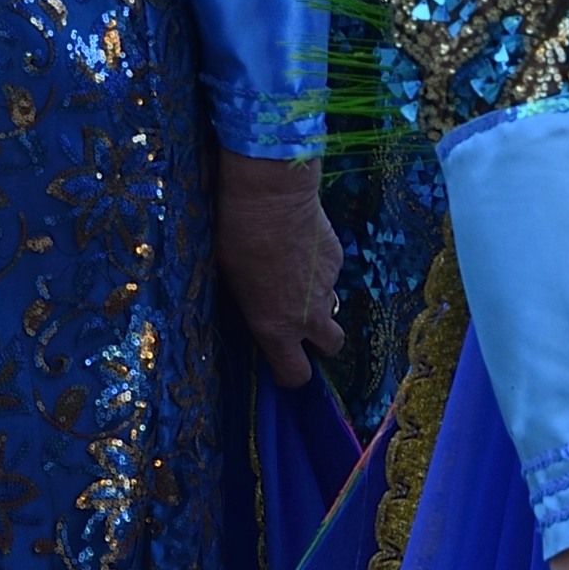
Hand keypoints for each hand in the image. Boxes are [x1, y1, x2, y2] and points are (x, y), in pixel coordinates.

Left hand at [214, 153, 341, 388]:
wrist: (270, 194)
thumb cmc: (235, 237)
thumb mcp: (231, 281)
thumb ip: (251, 307)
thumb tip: (255, 310)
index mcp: (275, 328)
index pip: (295, 375)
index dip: (291, 372)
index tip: (282, 360)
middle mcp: (308, 315)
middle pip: (332, 346)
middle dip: (320, 341)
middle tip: (300, 322)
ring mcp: (328, 286)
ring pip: (332, 305)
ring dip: (318, 301)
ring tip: (294, 276)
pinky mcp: (337, 258)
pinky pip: (330, 274)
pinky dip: (318, 268)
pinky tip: (299, 245)